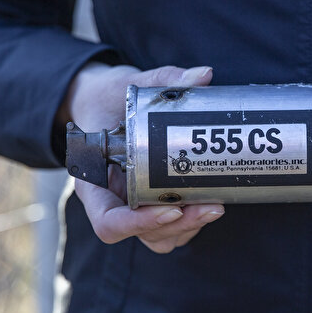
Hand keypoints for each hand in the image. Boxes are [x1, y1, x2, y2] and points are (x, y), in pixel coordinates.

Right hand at [61, 63, 224, 252]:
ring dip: (190, 227)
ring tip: (215, 205)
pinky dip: (192, 222)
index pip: (108, 221)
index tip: (172, 208)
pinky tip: (212, 200)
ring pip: (161, 237)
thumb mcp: (125, 83)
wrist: (103, 104)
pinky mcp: (154, 202)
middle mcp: (114, 200)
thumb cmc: (106, 98)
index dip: (139, 223)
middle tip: (212, 206)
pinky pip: (173, 228)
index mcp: (95, 180)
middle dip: (180, 224)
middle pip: (144, 234)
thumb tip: (203, 75)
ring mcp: (135, 205)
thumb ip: (162, 79)